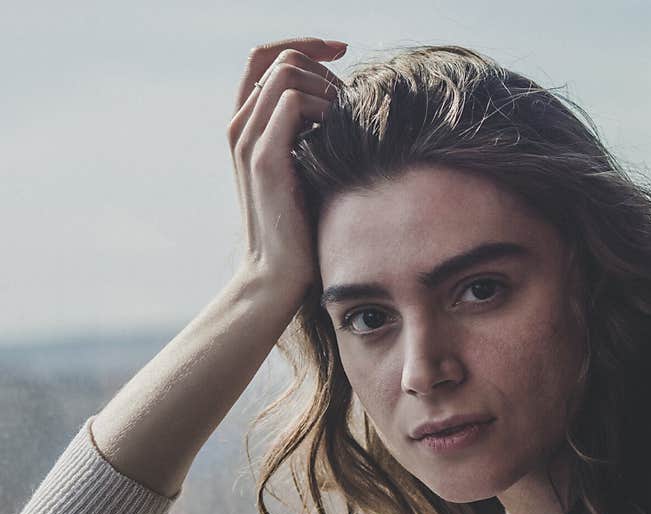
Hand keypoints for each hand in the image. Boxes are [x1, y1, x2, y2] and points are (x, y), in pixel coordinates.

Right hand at [227, 36, 346, 299]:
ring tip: (347, 122)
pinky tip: (340, 134)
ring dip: (327, 87)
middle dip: (324, 69)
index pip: (266, 56)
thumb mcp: (309, 168)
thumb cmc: (303, 226)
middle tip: (352, 102)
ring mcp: (248, 141)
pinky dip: (324, 107)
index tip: (343, 51)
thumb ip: (314, 132)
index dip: (305, 43)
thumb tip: (349, 101)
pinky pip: (292, 102)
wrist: (279, 275)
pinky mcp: (263, 159)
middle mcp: (240, 126)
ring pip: (286, 73)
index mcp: (248, 126)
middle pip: (280, 58)